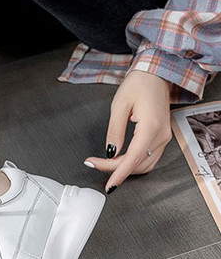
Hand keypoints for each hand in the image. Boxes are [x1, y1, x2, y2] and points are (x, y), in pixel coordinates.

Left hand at [84, 70, 172, 192]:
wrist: (156, 74)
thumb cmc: (139, 84)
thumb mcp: (119, 106)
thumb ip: (114, 131)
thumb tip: (110, 152)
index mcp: (151, 127)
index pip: (133, 159)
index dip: (118, 174)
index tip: (108, 185)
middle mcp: (162, 135)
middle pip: (138, 164)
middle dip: (116, 169)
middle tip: (94, 164)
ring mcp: (165, 137)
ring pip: (145, 164)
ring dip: (125, 168)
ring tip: (103, 163)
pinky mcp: (162, 136)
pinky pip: (149, 157)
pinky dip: (133, 162)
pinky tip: (119, 159)